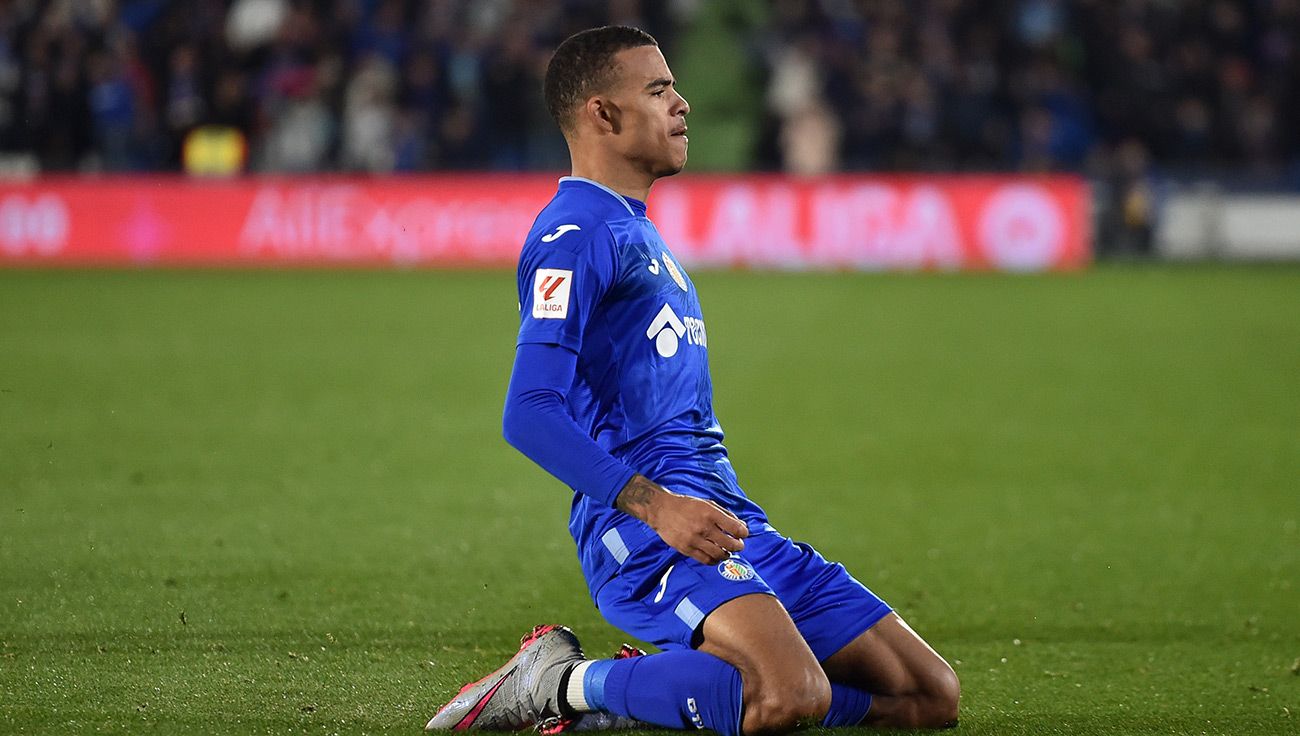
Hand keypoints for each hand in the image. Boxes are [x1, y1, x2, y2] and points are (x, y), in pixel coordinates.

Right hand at [615, 474, 748, 564]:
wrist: (661, 510)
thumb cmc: (686, 505)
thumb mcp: (707, 503)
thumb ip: (725, 514)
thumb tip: (741, 526)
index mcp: (710, 513)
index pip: (735, 528)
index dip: (743, 533)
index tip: (743, 534)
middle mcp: (703, 527)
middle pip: (730, 544)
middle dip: (738, 546)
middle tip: (738, 545)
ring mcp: (694, 539)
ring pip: (719, 554)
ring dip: (727, 555)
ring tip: (727, 552)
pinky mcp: (686, 549)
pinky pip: (705, 560)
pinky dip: (714, 560)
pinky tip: (716, 557)